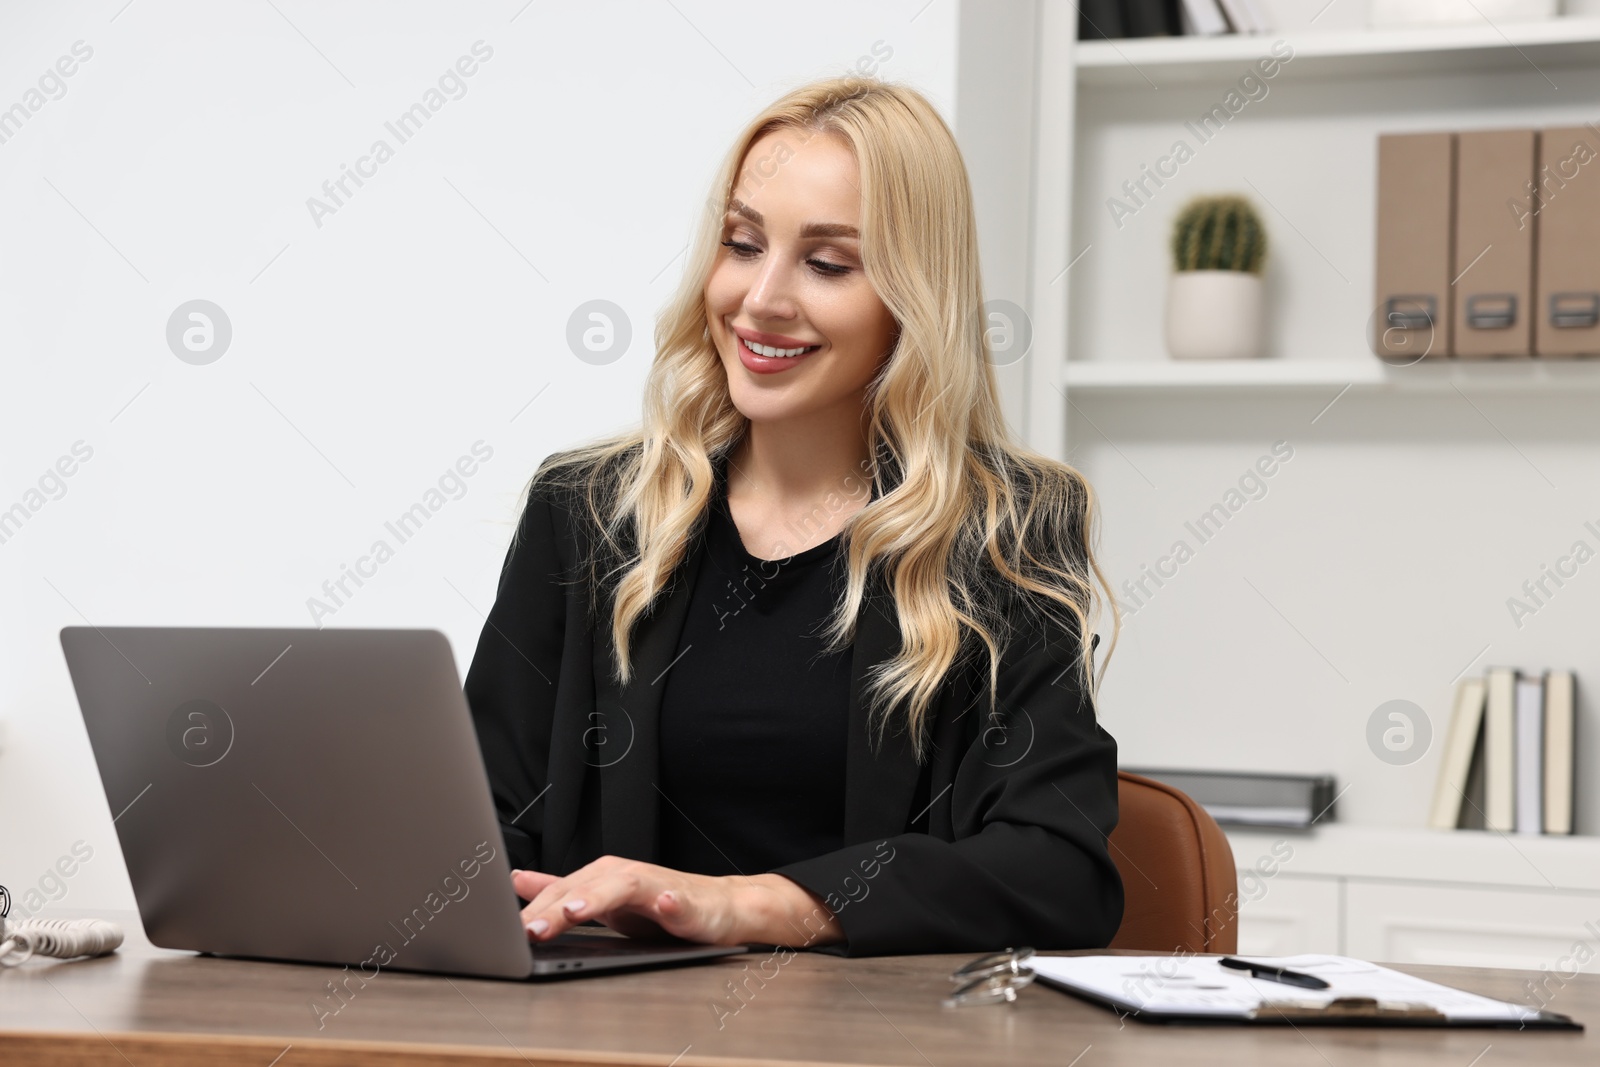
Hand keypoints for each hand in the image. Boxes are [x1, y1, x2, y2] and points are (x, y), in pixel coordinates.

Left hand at [511, 855, 842, 947]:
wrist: (719, 907)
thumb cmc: (660, 906)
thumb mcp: (601, 900)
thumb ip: (560, 891)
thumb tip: (516, 882)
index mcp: (601, 877)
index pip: (559, 891)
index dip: (531, 909)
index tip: (503, 929)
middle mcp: (624, 876)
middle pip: (584, 887)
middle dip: (555, 907)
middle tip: (530, 928)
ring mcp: (656, 886)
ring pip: (623, 887)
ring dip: (599, 896)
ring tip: (577, 909)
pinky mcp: (687, 902)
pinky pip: (678, 901)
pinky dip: (670, 902)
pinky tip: (665, 905)